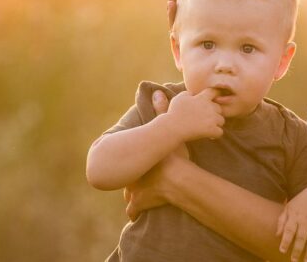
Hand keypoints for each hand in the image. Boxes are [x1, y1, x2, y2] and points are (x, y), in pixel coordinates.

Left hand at [123, 89, 189, 220]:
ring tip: (130, 197)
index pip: (129, 157)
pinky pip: (133, 210)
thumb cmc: (175, 158)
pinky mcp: (139, 204)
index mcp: (140, 157)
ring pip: (127, 193)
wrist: (180, 181)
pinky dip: (134, 212)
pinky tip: (133, 214)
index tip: (126, 159)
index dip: (129, 159)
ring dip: (130, 195)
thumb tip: (157, 92)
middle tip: (129, 179)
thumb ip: (162, 113)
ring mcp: (135, 190)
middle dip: (129, 178)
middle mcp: (134, 172)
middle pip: (127, 175)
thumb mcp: (170, 134)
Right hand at [166, 88, 224, 141]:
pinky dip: (215, 134)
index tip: (213, 101)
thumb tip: (193, 93)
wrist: (173, 127)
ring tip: (208, 127)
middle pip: (220, 109)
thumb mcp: (179, 98)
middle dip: (215, 113)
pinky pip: (220, 132)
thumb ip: (188, 93)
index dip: (215, 96)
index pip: (214, 92)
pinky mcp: (211, 130)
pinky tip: (209, 136)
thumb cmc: (174, 113)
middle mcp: (209, 107)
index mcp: (202, 98)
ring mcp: (212, 119)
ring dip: (216, 124)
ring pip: (221, 121)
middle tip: (206, 119)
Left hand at [277, 186, 306, 261]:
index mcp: (295, 216)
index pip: (289, 230)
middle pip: (301, 237)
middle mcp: (305, 220)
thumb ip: (282, 221)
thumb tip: (277, 235)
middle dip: (297, 250)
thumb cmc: (300, 203)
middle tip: (294, 261)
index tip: (282, 250)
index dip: (286, 240)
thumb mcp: (288, 208)